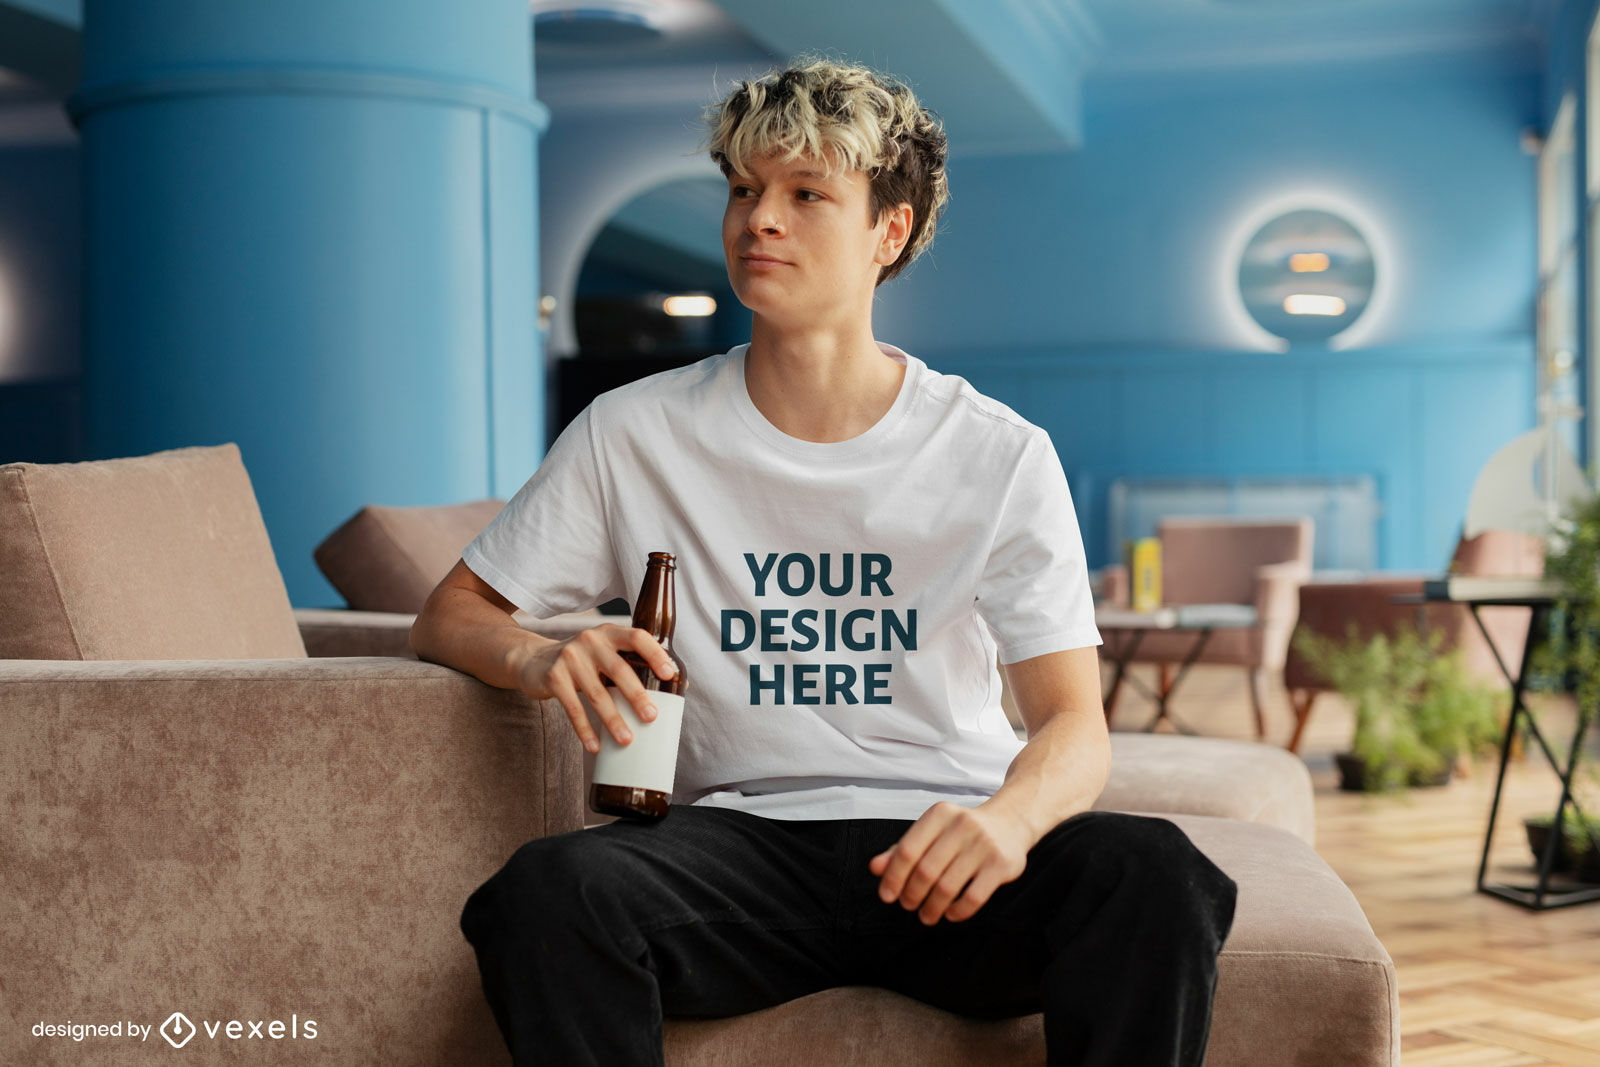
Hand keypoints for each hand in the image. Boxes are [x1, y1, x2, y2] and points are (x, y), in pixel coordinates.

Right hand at [513, 624, 678, 754]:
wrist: (533, 660)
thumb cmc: (580, 661)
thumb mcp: (602, 653)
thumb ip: (627, 664)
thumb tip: (671, 690)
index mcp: (609, 633)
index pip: (637, 637)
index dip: (655, 654)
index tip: (669, 674)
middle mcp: (590, 641)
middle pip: (619, 670)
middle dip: (637, 696)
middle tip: (651, 717)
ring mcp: (570, 658)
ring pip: (597, 694)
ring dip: (613, 720)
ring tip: (627, 740)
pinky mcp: (554, 677)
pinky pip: (573, 708)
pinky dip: (585, 730)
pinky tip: (595, 746)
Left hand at [868, 802, 1031, 924]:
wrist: (1011, 822)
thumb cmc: (963, 831)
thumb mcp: (932, 832)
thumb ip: (902, 849)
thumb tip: (875, 868)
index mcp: (939, 814)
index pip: (907, 850)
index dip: (893, 877)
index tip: (887, 896)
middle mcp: (962, 825)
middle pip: (925, 871)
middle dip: (912, 895)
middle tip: (909, 906)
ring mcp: (984, 845)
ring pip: (947, 887)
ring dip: (932, 907)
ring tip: (927, 915)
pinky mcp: (1001, 865)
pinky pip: (974, 897)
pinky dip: (958, 911)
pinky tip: (950, 913)